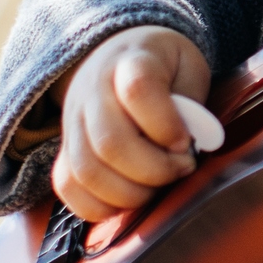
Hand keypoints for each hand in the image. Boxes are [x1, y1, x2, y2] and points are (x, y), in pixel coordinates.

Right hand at [53, 26, 211, 222]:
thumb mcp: (188, 68)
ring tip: (157, 187)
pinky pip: (67, 187)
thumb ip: (193, 103)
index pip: (138, 90)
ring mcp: (73, 121)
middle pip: (110, 142)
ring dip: (131, 193)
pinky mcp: (65, 149)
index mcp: (130, 61)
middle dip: (154, 170)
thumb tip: (197, 140)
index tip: (187, 142)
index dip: (166, 125)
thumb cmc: (164, 70)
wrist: (118, 57)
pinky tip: (128, 200)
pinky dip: (98, 206)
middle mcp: (93, 90)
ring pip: (88, 171)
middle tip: (181, 168)